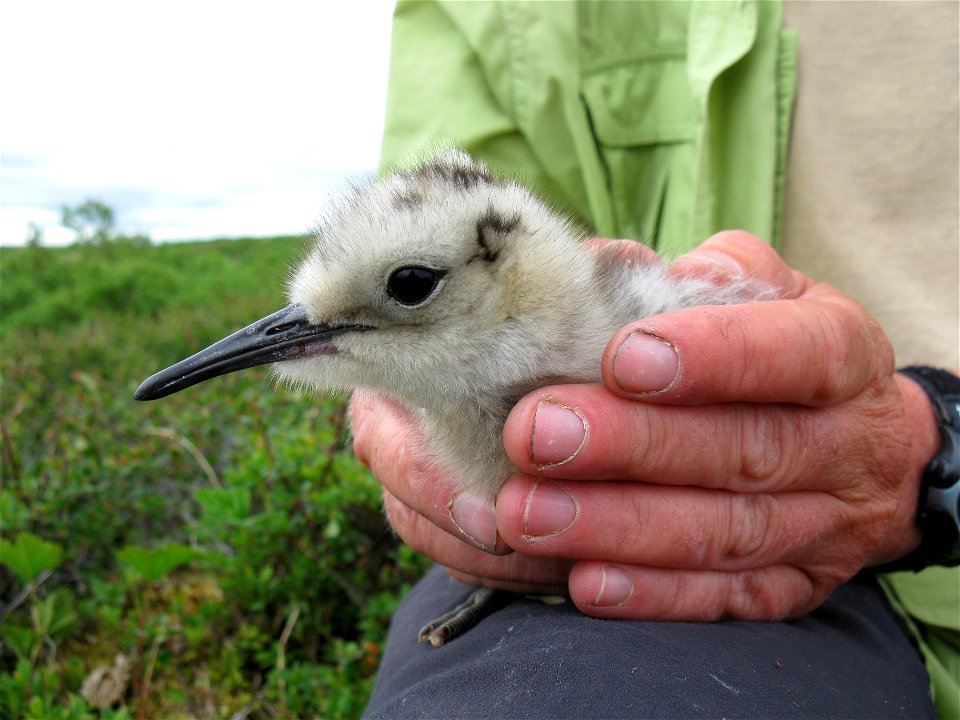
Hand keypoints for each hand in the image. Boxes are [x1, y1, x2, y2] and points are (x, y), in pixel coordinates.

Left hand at [352, 231, 940, 619]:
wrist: (867, 448)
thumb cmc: (783, 348)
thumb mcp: (765, 292)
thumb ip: (695, 276)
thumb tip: (602, 269)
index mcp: (841, 352)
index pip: (794, 353)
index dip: (713, 356)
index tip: (621, 356)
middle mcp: (846, 445)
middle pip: (743, 451)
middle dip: (632, 446)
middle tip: (536, 436)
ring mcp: (825, 529)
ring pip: (723, 535)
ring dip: (618, 527)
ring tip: (527, 515)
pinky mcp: (793, 589)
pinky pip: (722, 601)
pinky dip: (650, 594)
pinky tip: (581, 584)